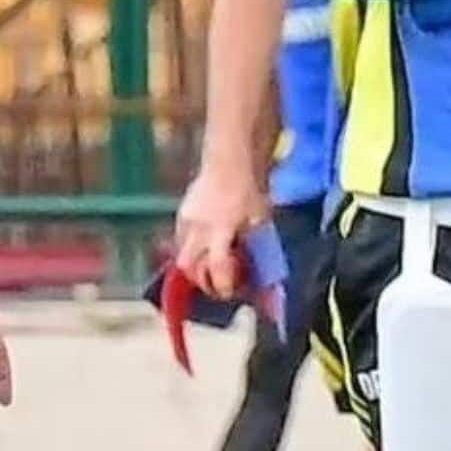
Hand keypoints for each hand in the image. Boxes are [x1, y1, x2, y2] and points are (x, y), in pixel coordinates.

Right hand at [173, 159, 270, 299]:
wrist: (232, 160)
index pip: (217, 267)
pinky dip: (191, 248)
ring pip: (181, 254)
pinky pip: (180, 240)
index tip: (231, 291)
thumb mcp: (262, 222)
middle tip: (218, 284)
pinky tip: (205, 246)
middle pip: (188, 266)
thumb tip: (270, 286)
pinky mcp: (181, 212)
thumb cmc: (251, 190)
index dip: (223, 285)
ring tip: (211, 266)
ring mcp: (187, 219)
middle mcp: (199, 226)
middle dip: (201, 281)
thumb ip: (260, 254)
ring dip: (195, 265)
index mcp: (222, 228)